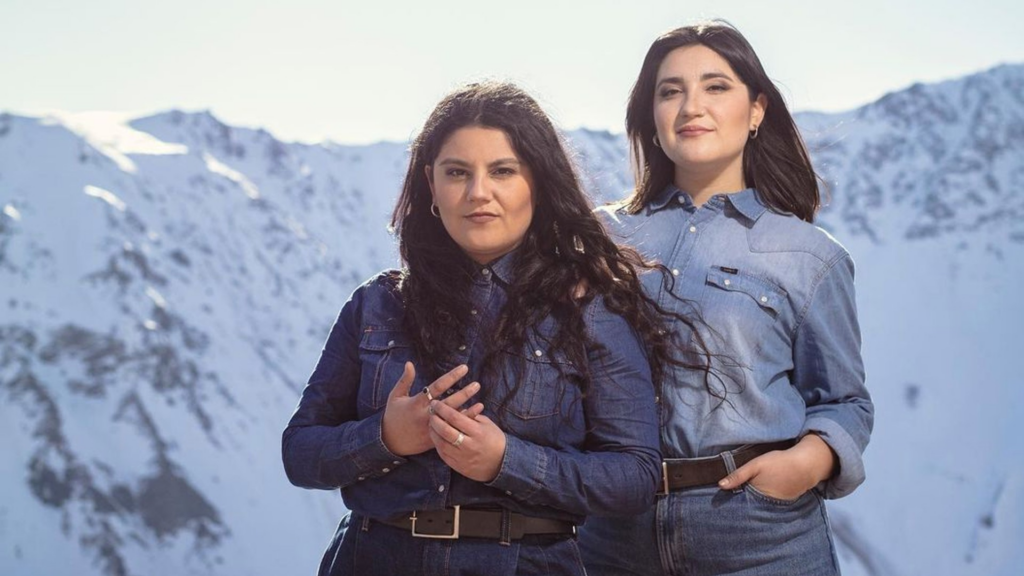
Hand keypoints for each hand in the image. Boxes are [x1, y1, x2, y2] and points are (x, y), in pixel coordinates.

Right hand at [381, 363, 483, 455]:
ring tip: (481, 404)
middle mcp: (425, 415)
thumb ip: (404, 380)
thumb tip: (410, 363)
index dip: (451, 377)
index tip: (464, 369)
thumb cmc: (393, 416)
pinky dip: (461, 426)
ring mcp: (431, 428)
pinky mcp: (434, 439)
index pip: (437, 387)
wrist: (389, 442)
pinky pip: (450, 431)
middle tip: (477, 385)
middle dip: (464, 393)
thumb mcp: (395, 396)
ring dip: (467, 411)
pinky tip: (472, 421)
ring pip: (451, 419)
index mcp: (416, 402)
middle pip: (448, 403)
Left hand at [428, 400, 506, 482]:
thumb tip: (456, 408)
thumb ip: (471, 415)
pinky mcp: (458, 466)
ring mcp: (462, 457)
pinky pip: (443, 454)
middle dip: (435, 420)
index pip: (455, 417)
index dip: (443, 409)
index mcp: (477, 432)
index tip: (436, 403)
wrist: (501, 463)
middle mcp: (468, 445)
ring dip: (433, 432)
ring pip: (441, 443)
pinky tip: (436, 437)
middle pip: (445, 430)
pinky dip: (437, 444)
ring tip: (431, 424)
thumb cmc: (495, 439)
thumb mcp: (487, 424)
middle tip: (430, 413)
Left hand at [718, 434, 836, 500]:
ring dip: (752, 504)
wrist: (806, 465)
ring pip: (759, 507)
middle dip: (740, 505)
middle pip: (749, 507)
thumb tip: (720, 486)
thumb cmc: (779, 463)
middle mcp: (767, 505)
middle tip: (729, 502)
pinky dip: (764, 502)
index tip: (721, 502)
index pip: (740, 504)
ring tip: (742, 500)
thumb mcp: (756, 465)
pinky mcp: (784, 503)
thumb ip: (738, 475)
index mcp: (758, 496)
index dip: (731, 503)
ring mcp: (776, 505)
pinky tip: (759, 497)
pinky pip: (770, 505)